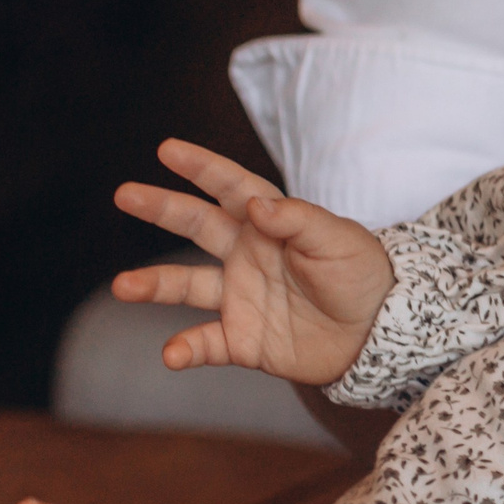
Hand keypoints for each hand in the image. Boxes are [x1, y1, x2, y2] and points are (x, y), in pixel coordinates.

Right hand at [111, 138, 394, 384]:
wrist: (379, 333)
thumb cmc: (363, 276)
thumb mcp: (340, 240)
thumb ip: (298, 220)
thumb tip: (256, 204)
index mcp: (272, 224)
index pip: (232, 188)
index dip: (202, 167)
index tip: (168, 149)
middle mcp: (247, 255)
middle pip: (197, 225)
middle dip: (162, 208)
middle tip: (125, 193)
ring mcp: (240, 296)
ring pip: (186, 285)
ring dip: (154, 285)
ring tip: (123, 286)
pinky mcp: (242, 339)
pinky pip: (205, 343)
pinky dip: (186, 348)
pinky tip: (172, 354)